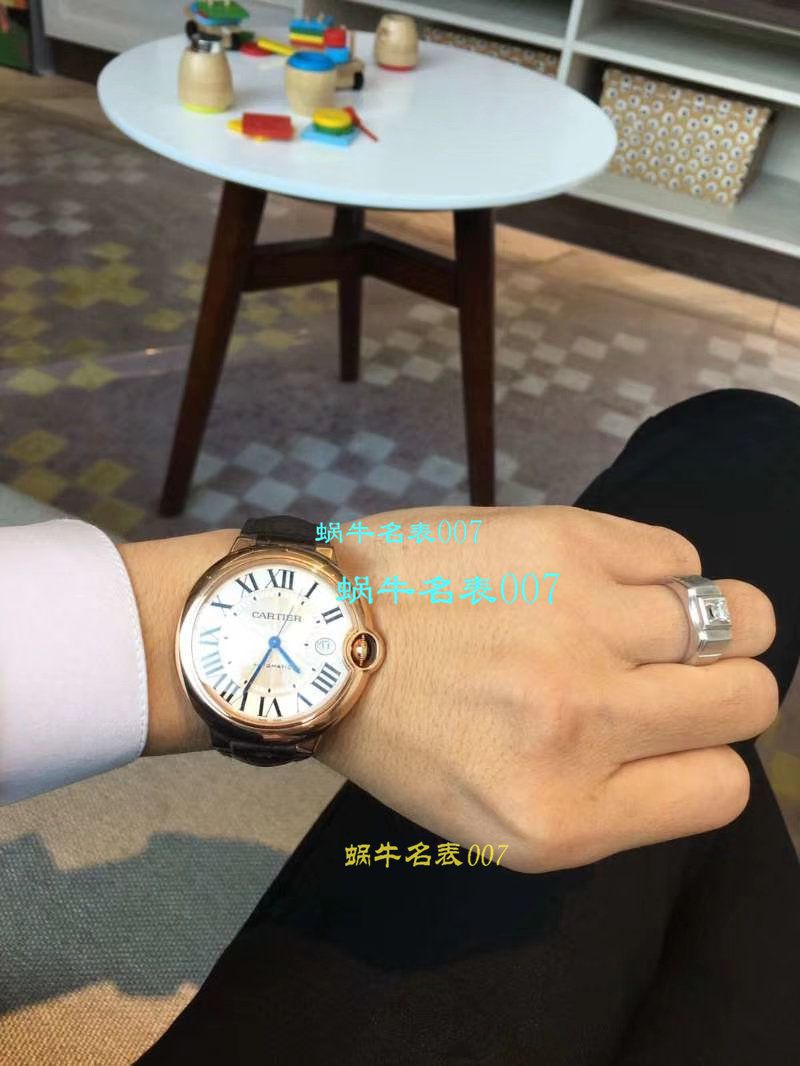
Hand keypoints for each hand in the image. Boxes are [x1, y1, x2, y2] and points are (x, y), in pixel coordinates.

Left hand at [317, 504, 777, 872]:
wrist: (317, 633)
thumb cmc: (402, 733)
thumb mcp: (494, 823)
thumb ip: (607, 803)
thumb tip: (700, 744)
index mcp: (563, 819)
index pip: (723, 787)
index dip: (701, 756)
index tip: (661, 734)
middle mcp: (586, 724)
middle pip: (747, 700)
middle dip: (719, 689)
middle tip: (659, 673)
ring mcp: (581, 625)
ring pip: (740, 616)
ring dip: (705, 621)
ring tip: (644, 618)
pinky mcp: (567, 543)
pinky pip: (679, 553)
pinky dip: (660, 568)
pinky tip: (605, 579)